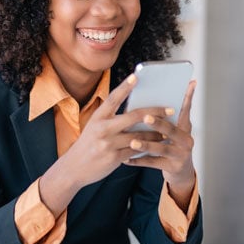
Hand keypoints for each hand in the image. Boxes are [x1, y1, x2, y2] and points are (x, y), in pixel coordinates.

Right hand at [38, 74, 163, 215]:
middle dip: (155, 112)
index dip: (125, 87)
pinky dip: (147, 148)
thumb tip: (137, 112)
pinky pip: (136, 151)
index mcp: (98, 117)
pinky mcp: (114, 158)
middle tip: (170, 109)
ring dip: (156, 134)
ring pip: (139, 136)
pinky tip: (157, 146)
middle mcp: (103, 128)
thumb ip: (111, 119)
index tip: (136, 76)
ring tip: (168, 131)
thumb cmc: (88, 144)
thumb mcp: (94, 127)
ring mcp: (108, 144)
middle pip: (133, 116)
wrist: (73, 168)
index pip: (113, 98)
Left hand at [125, 80, 196, 207]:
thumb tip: (146, 100)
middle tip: (145, 117)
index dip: (187, 97)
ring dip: (146, 144)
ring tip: (132, 142)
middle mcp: (186, 140)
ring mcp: (180, 155)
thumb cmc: (172, 146)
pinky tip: (126, 160)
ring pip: (162, 148)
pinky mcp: (173, 167)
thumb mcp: (173, 131)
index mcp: (185, 127)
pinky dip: (138, 161)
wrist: (180, 173)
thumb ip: (164, 117)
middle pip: (172, 130)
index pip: (186, 109)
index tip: (185, 85)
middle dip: (158, 124)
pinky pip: (153, 163)